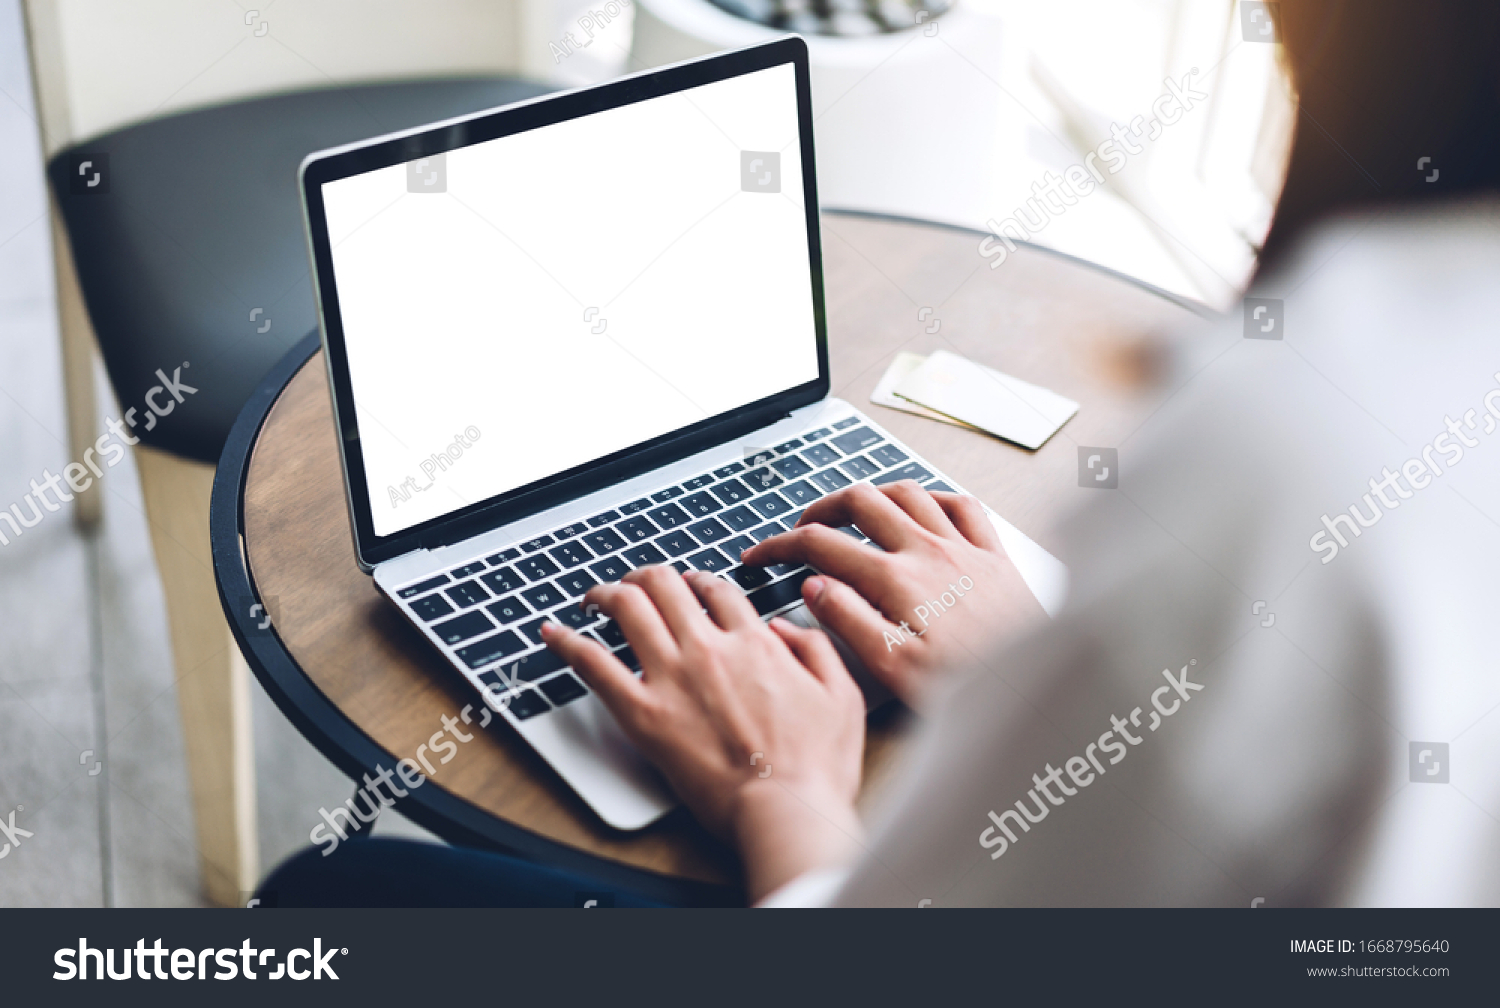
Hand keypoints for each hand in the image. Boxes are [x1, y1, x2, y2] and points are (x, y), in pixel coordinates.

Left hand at [541, 566, 866, 902]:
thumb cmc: (816, 766)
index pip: (717, 589)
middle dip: (646, 575)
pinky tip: (553, 633)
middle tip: (636, 583)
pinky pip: (593, 665)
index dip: (699, 580)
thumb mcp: (843, 694)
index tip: (690, 585)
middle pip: (665, 585)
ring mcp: (672, 677)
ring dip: (606, 593)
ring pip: (627, 608)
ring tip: (596, 597)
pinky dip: (568, 643)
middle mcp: (709, 648)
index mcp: (755, 642)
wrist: (786, 809)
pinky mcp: (643, 714)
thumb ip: (816, 648)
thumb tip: (786, 626)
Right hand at [740, 480, 1043, 708]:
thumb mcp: (894, 668)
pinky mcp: (994, 555)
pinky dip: (931, 498)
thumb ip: (849, 620)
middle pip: (860, 501)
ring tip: (852, 511)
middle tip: (801, 528)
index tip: (759, 555)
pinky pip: (960, 505)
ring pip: (907, 493)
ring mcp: (964, 547)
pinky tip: (922, 509)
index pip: (821, 545)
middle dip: (821, 508)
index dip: (780, 546)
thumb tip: (813, 586)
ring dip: (871, 495)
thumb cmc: (969, 687)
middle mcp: (929, 551)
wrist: (1037, 687)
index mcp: (897, 580)